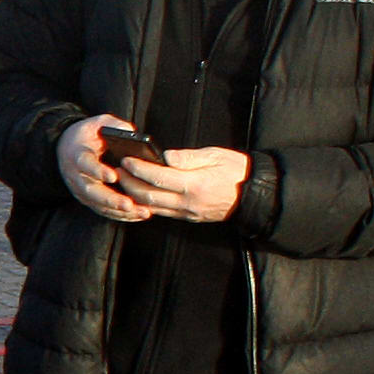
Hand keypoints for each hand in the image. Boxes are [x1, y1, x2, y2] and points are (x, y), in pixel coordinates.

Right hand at [59, 115, 150, 221]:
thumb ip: (113, 124)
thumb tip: (130, 131)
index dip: (98, 171)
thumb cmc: (86, 136)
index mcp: (77, 154)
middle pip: (91, 191)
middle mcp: (76, 175)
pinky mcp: (87, 199)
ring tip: (141, 212)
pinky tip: (137, 215)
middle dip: (111, 200)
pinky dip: (120, 215)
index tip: (114, 176)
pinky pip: (103, 211)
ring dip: (119, 211)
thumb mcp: (97, 123)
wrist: (66, 148)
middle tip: (129, 204)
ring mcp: (80, 190)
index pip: (85, 164)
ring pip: (98, 205)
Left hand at [116, 144, 252, 222]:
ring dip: (134, 196)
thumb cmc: (237, 170)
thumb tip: (165, 156)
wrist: (254, 194)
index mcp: (195, 184)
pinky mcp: (189, 217)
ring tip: (123, 182)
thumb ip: (188, 157)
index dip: (139, 168)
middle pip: (149, 195)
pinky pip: (162, 213)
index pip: (158, 177)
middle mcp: (188, 202)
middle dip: (130, 183)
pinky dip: (147, 205)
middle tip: (118, 171)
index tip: (127, 159)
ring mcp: (187, 212)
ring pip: (152, 208)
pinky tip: (139, 195)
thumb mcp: (215, 155)